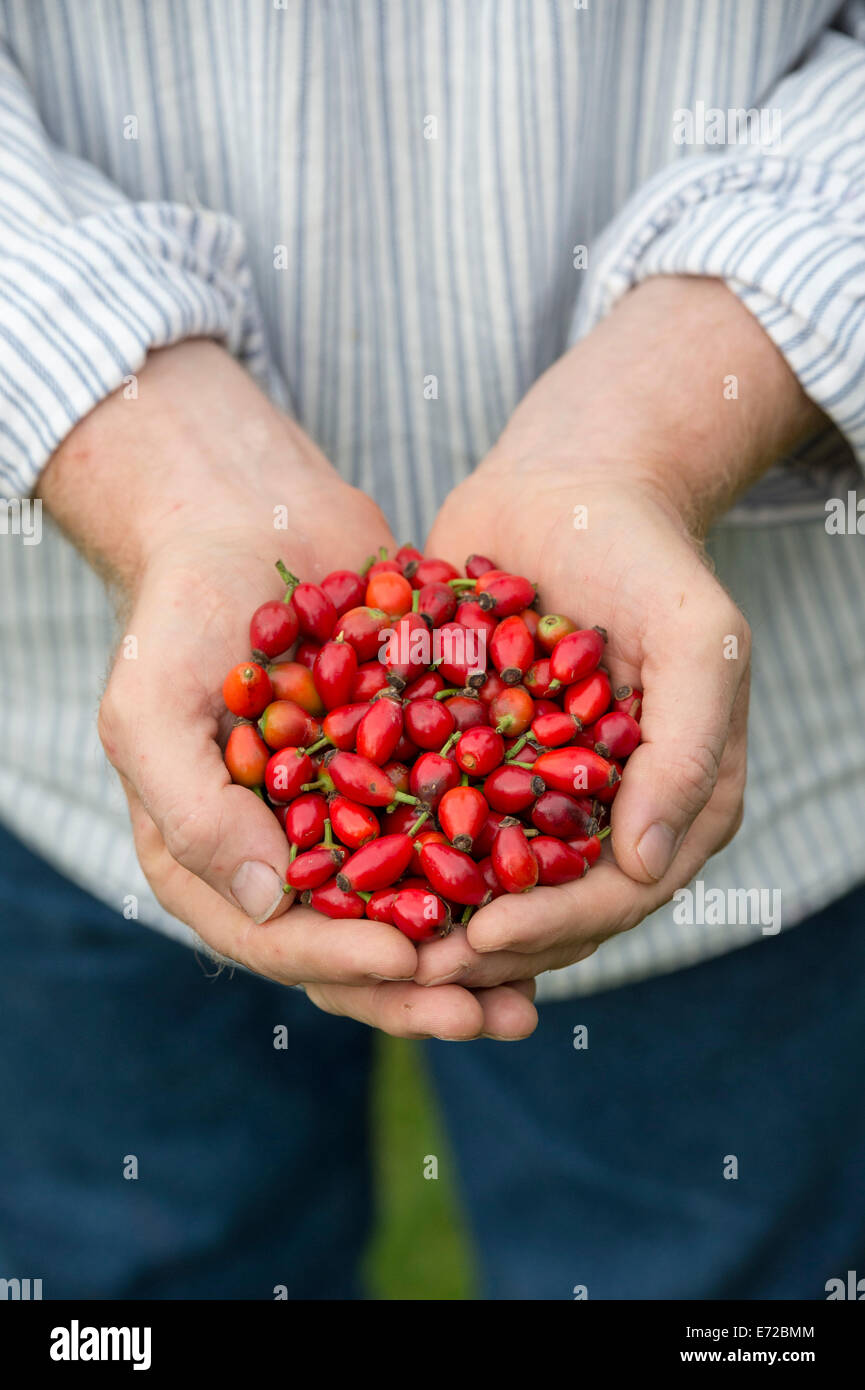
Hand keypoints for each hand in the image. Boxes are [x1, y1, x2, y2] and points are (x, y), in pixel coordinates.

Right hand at [39, 341, 537, 1039]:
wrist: (250, 517)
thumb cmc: (182, 610)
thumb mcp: (151, 708)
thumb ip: (193, 813)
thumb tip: (265, 907)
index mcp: (210, 862)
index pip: (275, 941)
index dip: (343, 962)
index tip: (413, 962)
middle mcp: (280, 857)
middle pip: (355, 948)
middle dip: (427, 988)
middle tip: (500, 1010)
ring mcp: (345, 821)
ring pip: (415, 909)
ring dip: (475, 953)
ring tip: (541, 985)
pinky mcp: (402, 777)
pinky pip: (453, 837)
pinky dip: (498, 867)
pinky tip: (558, 885)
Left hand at [414, 276, 821, 988]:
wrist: (563, 486)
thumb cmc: (644, 556)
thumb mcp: (699, 641)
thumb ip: (690, 750)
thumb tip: (648, 866)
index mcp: (671, 804)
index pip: (617, 894)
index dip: (554, 926)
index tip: (483, 938)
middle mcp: (601, 812)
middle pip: (543, 906)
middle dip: (477, 946)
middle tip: (405, 969)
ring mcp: (531, 790)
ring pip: (478, 877)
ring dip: (423, 917)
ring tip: (358, 940)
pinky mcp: (468, 760)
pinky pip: (427, 817)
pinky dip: (384, 845)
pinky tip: (326, 866)